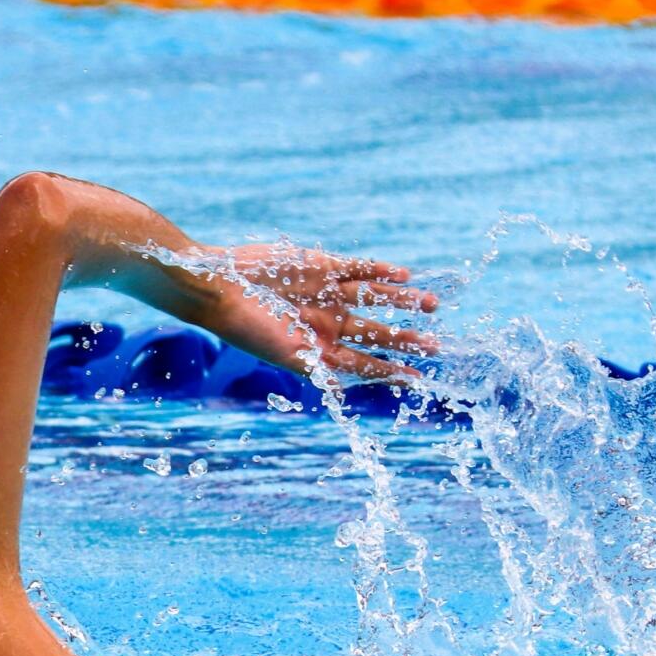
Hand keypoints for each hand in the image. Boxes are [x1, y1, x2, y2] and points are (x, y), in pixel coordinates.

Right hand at [184, 243, 437, 383]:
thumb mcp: (282, 354)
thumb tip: (342, 389)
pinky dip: (380, 271)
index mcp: (319, 348)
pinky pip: (358, 268)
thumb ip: (315, 368)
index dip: (391, 371)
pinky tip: (403, 275)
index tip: (418, 379)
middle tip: (435, 344)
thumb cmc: (246, 327)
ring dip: (402, 301)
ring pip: (374, 298)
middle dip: (405, 339)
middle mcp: (327, 322)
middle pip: (376, 332)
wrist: (220, 286)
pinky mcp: (320, 265)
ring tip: (431, 303)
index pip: (364, 363)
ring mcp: (326, 293)